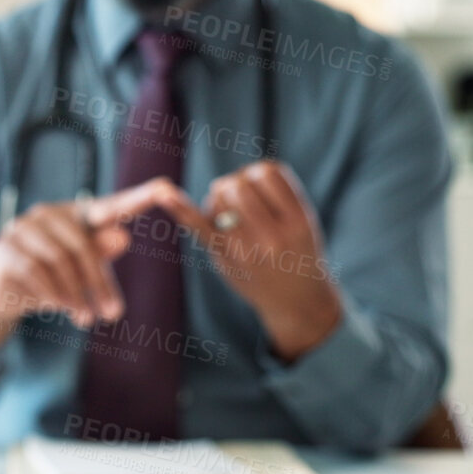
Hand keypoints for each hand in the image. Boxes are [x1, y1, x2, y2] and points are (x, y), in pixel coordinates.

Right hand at [0, 179, 193, 355]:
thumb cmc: (47, 276)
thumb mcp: (77, 270)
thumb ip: (99, 256)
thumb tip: (122, 237)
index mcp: (72, 215)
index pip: (109, 206)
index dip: (137, 198)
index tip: (165, 188)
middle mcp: (46, 215)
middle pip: (83, 246)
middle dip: (100, 283)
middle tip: (113, 314)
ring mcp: (22, 230)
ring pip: (59, 262)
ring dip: (77, 296)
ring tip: (87, 320)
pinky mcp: (5, 250)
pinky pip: (35, 272)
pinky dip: (52, 294)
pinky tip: (59, 309)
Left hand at [157, 160, 342, 360]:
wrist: (295, 300)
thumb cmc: (298, 251)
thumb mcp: (306, 220)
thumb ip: (280, 193)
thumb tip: (237, 175)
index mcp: (299, 220)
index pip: (267, 172)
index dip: (258, 172)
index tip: (261, 186)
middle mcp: (273, 236)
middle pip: (237, 185)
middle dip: (235, 185)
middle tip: (242, 200)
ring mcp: (246, 249)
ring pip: (218, 198)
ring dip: (220, 198)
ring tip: (233, 213)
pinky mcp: (223, 257)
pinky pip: (199, 228)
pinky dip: (181, 210)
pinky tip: (166, 195)